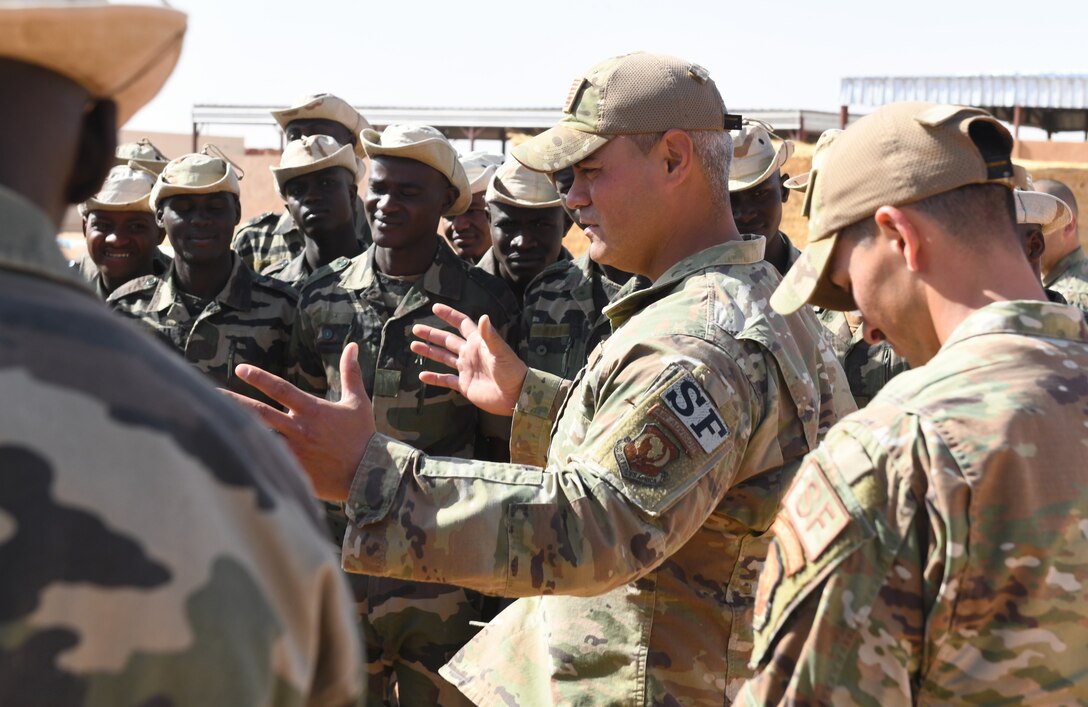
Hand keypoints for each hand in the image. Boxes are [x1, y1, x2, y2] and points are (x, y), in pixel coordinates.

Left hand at [225, 343, 373, 501]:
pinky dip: (250, 457)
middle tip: (211, 393)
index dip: (259, 378)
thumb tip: (353, 346)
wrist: (369, 474)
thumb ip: (351, 373)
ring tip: (214, 422)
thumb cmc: (363, 436)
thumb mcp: (358, 401)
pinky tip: (230, 453)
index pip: (281, 389)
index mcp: (313, 410)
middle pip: (260, 412)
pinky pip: (268, 462)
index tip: (240, 369)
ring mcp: (295, 451)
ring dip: (237, 428)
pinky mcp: (295, 470)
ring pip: (259, 437)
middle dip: (234, 401)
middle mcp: (300, 429)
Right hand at [410, 303, 526, 415]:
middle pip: (447, 340)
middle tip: (416, 328)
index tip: (435, 307)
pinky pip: (446, 380)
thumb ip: (490, 336)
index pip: (461, 324)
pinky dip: (434, 378)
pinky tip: (422, 376)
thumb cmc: (512, 371)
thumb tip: (483, 316)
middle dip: (432, 334)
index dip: (449, 315)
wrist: (516, 396)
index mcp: (478, 342)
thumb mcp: (501, 352)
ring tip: (414, 345)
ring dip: (429, 352)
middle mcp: (470, 353)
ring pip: (444, 358)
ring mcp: (467, 369)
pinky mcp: (465, 385)